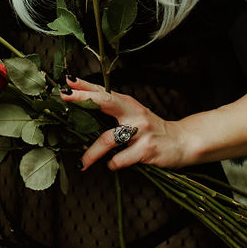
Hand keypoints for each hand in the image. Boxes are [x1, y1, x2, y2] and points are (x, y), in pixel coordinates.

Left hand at [68, 78, 192, 170]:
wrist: (182, 141)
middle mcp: (133, 113)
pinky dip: (113, 164)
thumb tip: (82, 106)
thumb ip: (112, 111)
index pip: (102, 92)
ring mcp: (141, 130)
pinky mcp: (147, 149)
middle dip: (83, 98)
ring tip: (82, 163)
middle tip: (65, 97)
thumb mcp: (132, 114)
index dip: (83, 86)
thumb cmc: (151, 129)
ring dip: (91, 153)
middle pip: (105, 101)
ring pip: (108, 139)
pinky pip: (121, 159)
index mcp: (127, 103)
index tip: (66, 83)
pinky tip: (112, 165)